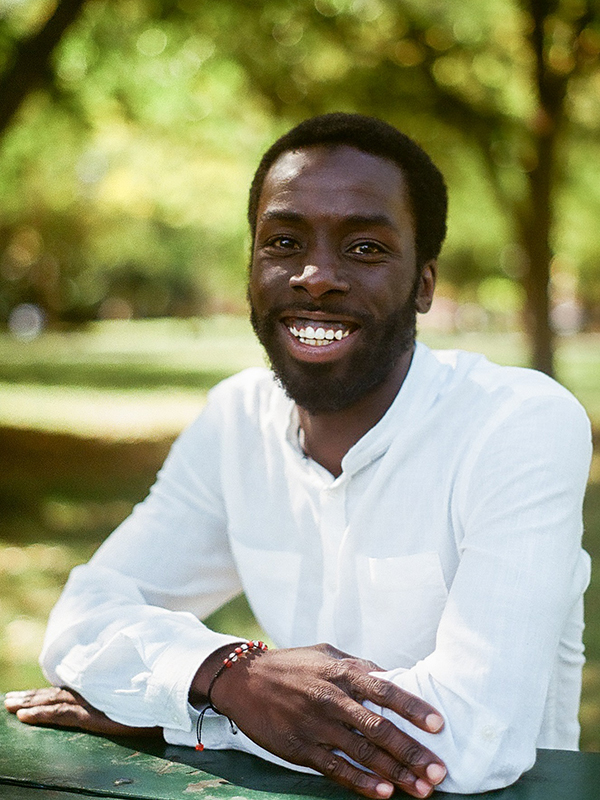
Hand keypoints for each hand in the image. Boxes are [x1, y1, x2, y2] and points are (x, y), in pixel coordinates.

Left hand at [4, 687, 161, 737]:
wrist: (176, 693)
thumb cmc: (166, 690)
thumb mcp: (146, 687)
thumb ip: (134, 685)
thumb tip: (135, 680)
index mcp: (104, 685)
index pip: (71, 689)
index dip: (50, 692)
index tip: (34, 695)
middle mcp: (96, 689)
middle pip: (57, 692)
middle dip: (32, 696)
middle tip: (9, 699)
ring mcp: (93, 701)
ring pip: (53, 701)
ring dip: (30, 703)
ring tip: (10, 705)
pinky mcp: (93, 715)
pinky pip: (60, 713)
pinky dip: (41, 713)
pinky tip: (24, 715)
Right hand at [191, 643, 445, 798]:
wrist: (244, 679)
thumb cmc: (293, 665)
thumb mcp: (327, 654)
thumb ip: (359, 667)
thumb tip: (393, 678)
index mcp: (342, 674)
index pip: (386, 691)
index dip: (414, 708)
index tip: (438, 725)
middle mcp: (332, 700)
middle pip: (380, 729)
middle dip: (413, 752)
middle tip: (440, 772)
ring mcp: (316, 726)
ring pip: (363, 754)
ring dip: (395, 773)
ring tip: (421, 789)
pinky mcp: (301, 749)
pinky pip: (336, 769)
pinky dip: (361, 783)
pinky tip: (383, 793)